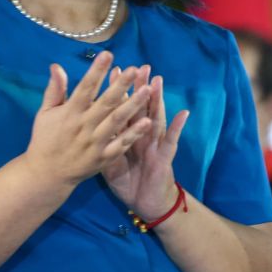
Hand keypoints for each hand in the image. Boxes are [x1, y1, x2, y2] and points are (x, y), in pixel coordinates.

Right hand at [22, 53, 153, 190]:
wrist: (47, 174)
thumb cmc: (45, 139)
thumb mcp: (44, 113)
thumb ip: (54, 90)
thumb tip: (57, 66)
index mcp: (69, 112)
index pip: (85, 88)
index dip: (97, 71)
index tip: (108, 54)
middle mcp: (84, 126)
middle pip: (105, 102)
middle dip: (121, 85)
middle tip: (135, 69)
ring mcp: (95, 143)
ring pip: (117, 121)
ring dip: (133, 105)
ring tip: (147, 90)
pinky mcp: (104, 158)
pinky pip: (121, 144)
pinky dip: (134, 134)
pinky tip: (148, 122)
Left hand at [103, 64, 190, 217]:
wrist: (145, 204)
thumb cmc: (128, 183)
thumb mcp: (109, 164)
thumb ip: (102, 144)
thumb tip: (87, 127)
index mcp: (126, 136)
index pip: (121, 109)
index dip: (119, 91)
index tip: (115, 71)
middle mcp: (141, 136)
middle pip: (140, 108)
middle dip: (140, 87)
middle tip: (139, 67)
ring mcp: (154, 145)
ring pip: (156, 118)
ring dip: (158, 100)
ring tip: (158, 81)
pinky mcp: (164, 157)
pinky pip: (171, 141)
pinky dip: (178, 127)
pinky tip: (183, 113)